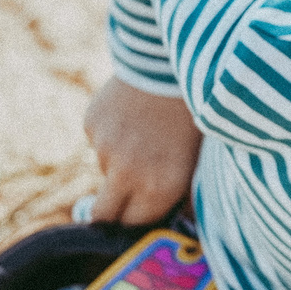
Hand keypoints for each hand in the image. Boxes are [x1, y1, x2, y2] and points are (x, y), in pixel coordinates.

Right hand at [85, 78, 201, 223]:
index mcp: (160, 188)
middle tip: (124, 199)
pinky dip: (112, 134)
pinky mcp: (91, 125)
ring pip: (105, 170)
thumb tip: (183, 224)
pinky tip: (133, 113)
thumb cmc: (195, 114)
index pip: (133, 227)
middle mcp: (127, 175)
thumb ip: (186, 194)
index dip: (136, 223)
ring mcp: (105, 149)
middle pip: (102, 215)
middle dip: (111, 212)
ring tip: (146, 133)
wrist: (170, 62)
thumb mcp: (199, 159)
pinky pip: (98, 141)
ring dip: (119, 161)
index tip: (138, 218)